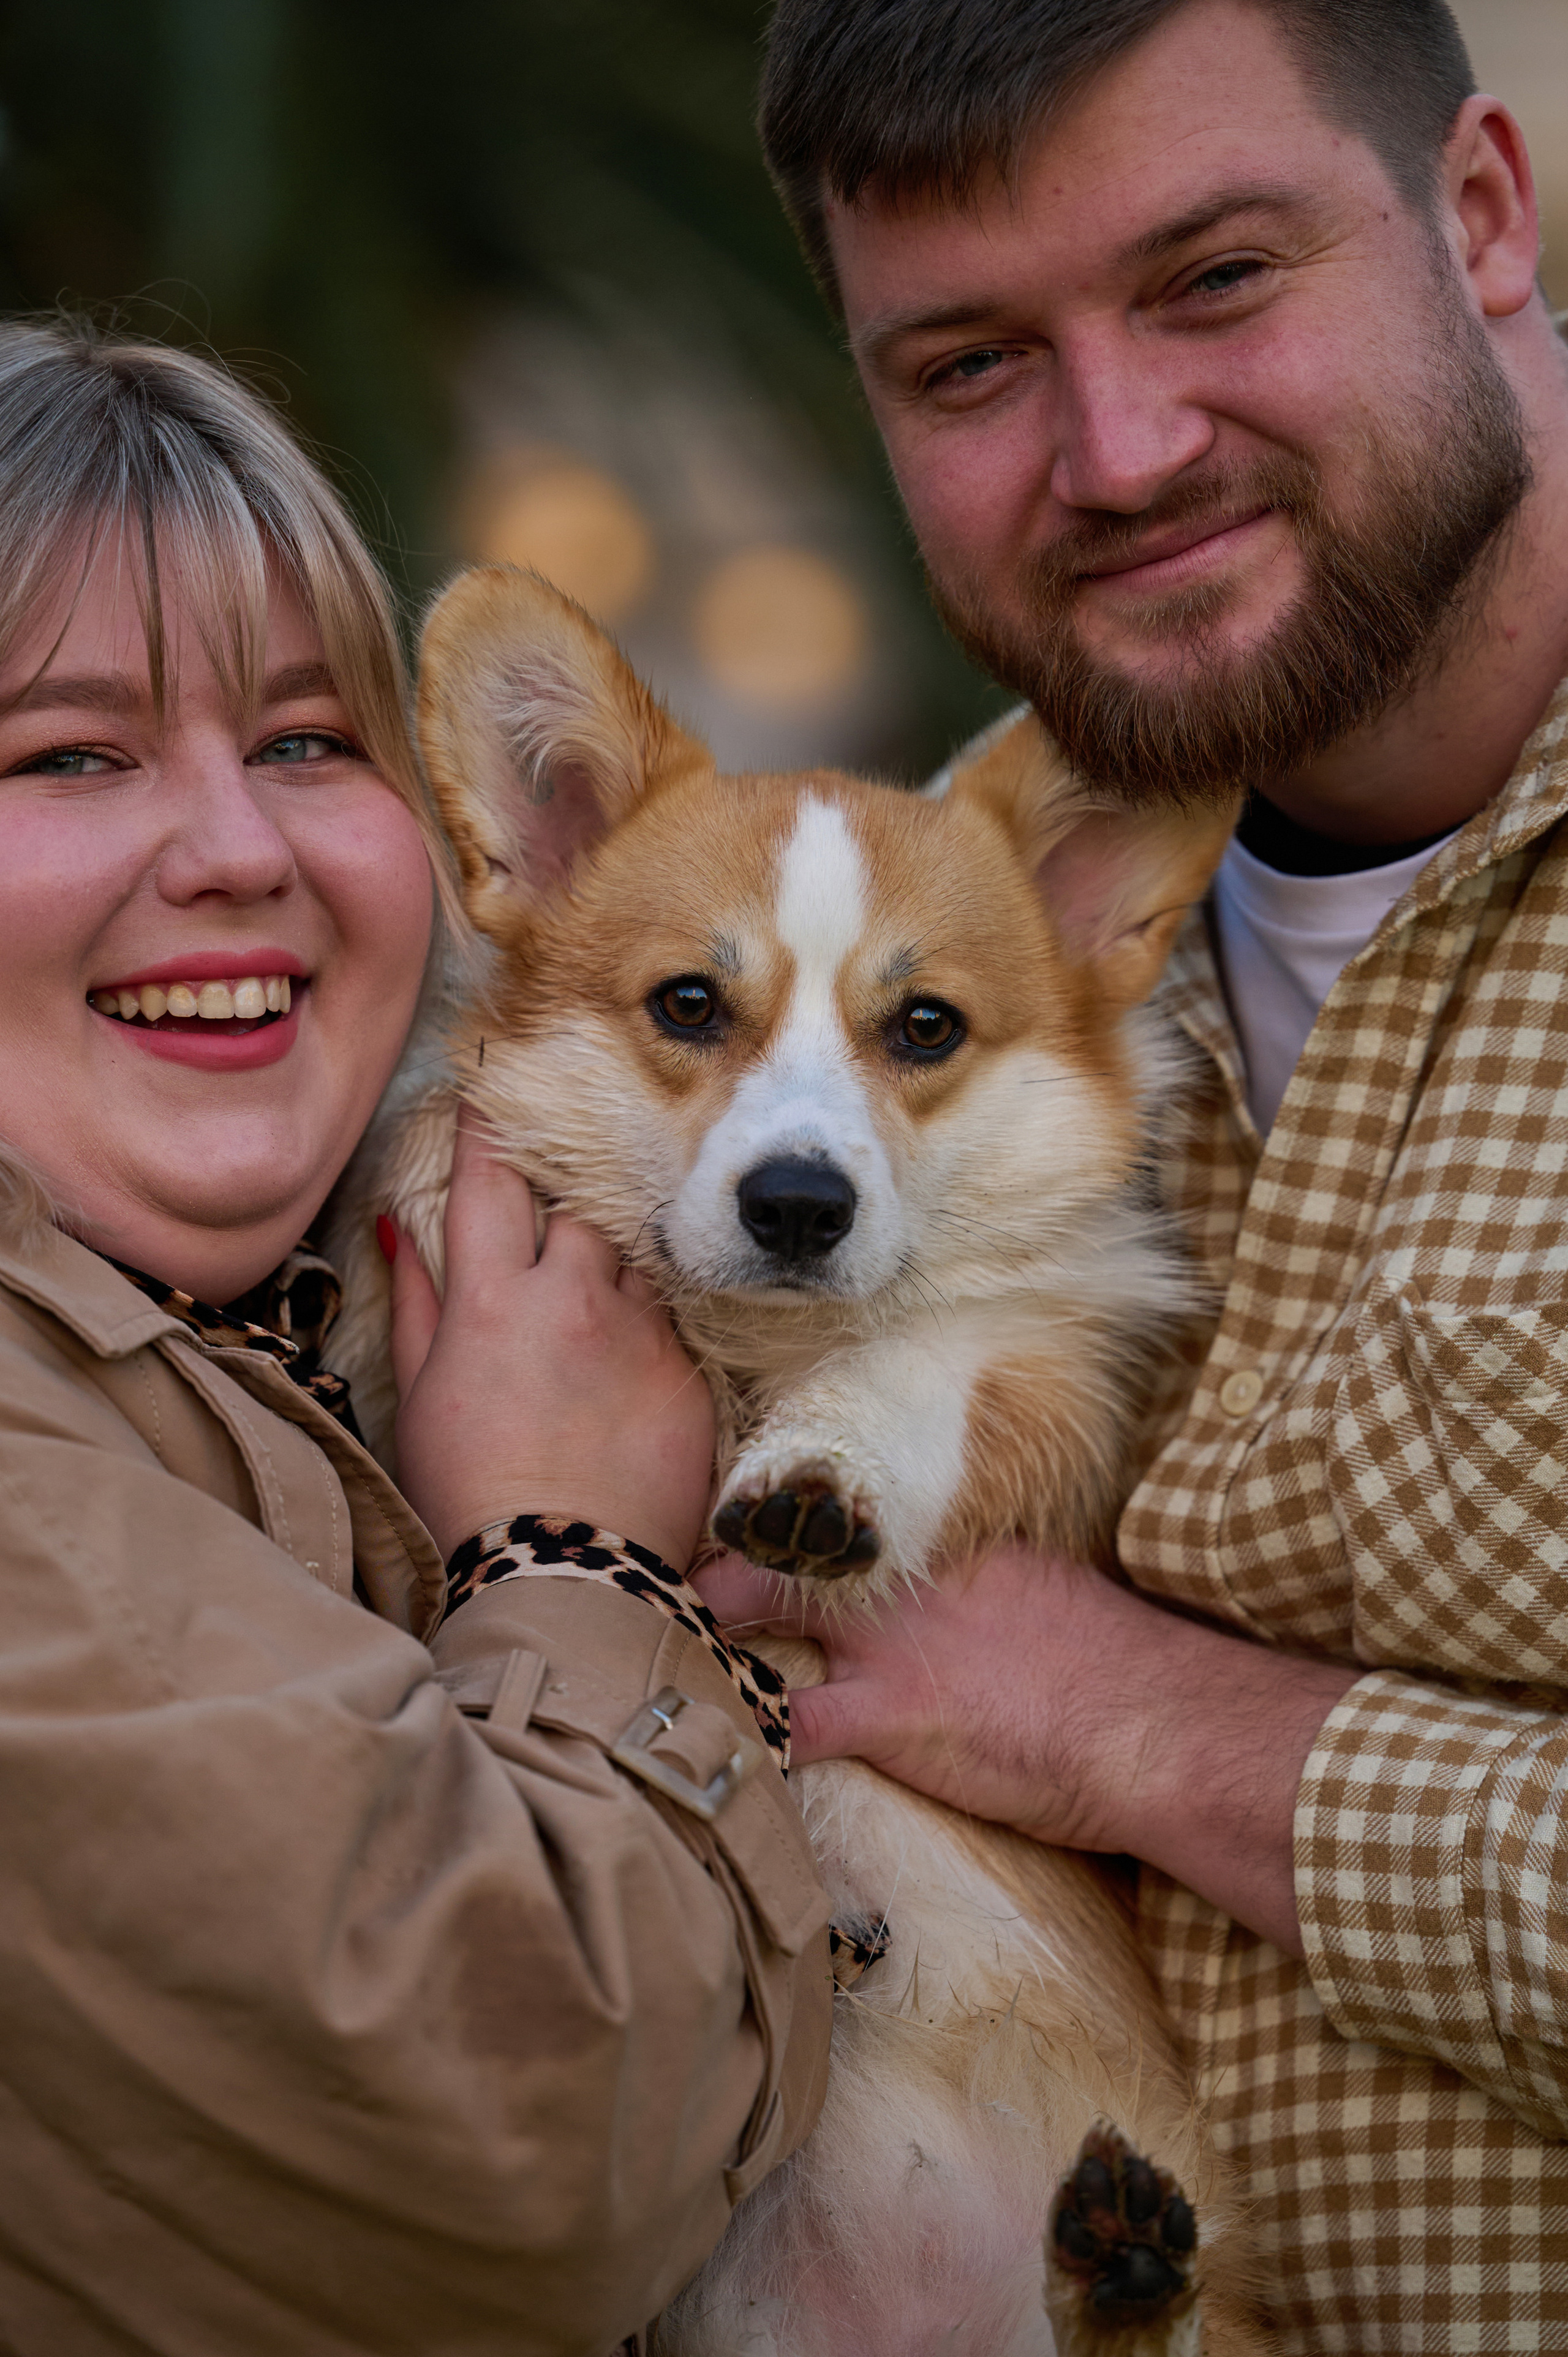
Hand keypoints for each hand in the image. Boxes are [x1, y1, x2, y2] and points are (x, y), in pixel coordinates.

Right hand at [388, 1109, 715, 1566]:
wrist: (567, 1579)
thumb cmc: (471, 1496)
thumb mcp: (421, 1400)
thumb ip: (417, 1305)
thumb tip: (399, 1231)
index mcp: (492, 1302)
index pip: (488, 1183)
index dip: (488, 1129)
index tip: (489, 1086)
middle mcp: (571, 1298)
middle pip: (575, 1202)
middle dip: (564, 1188)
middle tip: (556, 1196)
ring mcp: (639, 1331)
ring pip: (633, 1253)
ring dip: (612, 1257)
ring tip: (596, 1286)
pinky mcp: (688, 1371)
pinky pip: (672, 1318)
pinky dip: (649, 1321)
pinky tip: (631, 1355)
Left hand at [695, 1545, 1358, 1955]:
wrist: (1155, 1722)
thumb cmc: (1121, 1667)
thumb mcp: (1051, 1595)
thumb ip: (995, 1589)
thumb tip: (984, 1600)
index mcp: (947, 1548)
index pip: (846, 1525)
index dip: (789, 1534)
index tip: (750, 1538)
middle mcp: (905, 1580)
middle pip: (786, 1555)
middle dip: (723, 1570)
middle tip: (676, 1584)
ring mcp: (890, 1645)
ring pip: (763, 1623)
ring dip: (711, 1638)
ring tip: (660, 1650)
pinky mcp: (887, 1719)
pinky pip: (787, 1725)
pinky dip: (745, 1736)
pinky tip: (711, 1750)